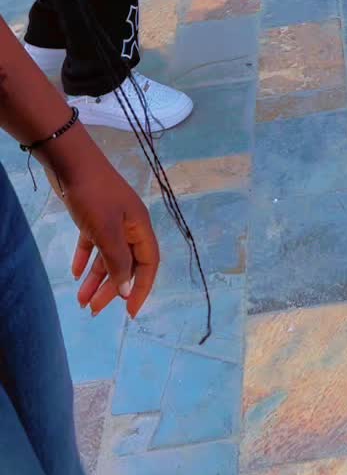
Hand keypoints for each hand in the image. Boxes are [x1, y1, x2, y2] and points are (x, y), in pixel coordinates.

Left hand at [46, 135, 158, 318]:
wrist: (71, 161)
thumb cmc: (94, 196)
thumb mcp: (107, 231)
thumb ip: (118, 261)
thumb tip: (126, 289)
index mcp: (139, 227)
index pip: (148, 264)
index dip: (142, 288)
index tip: (129, 312)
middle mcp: (128, 226)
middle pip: (125, 263)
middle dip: (111, 288)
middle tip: (93, 310)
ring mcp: (111, 220)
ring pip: (107, 256)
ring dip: (95, 278)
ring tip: (81, 300)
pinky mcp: (93, 216)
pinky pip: (93, 243)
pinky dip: (85, 259)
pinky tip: (75, 274)